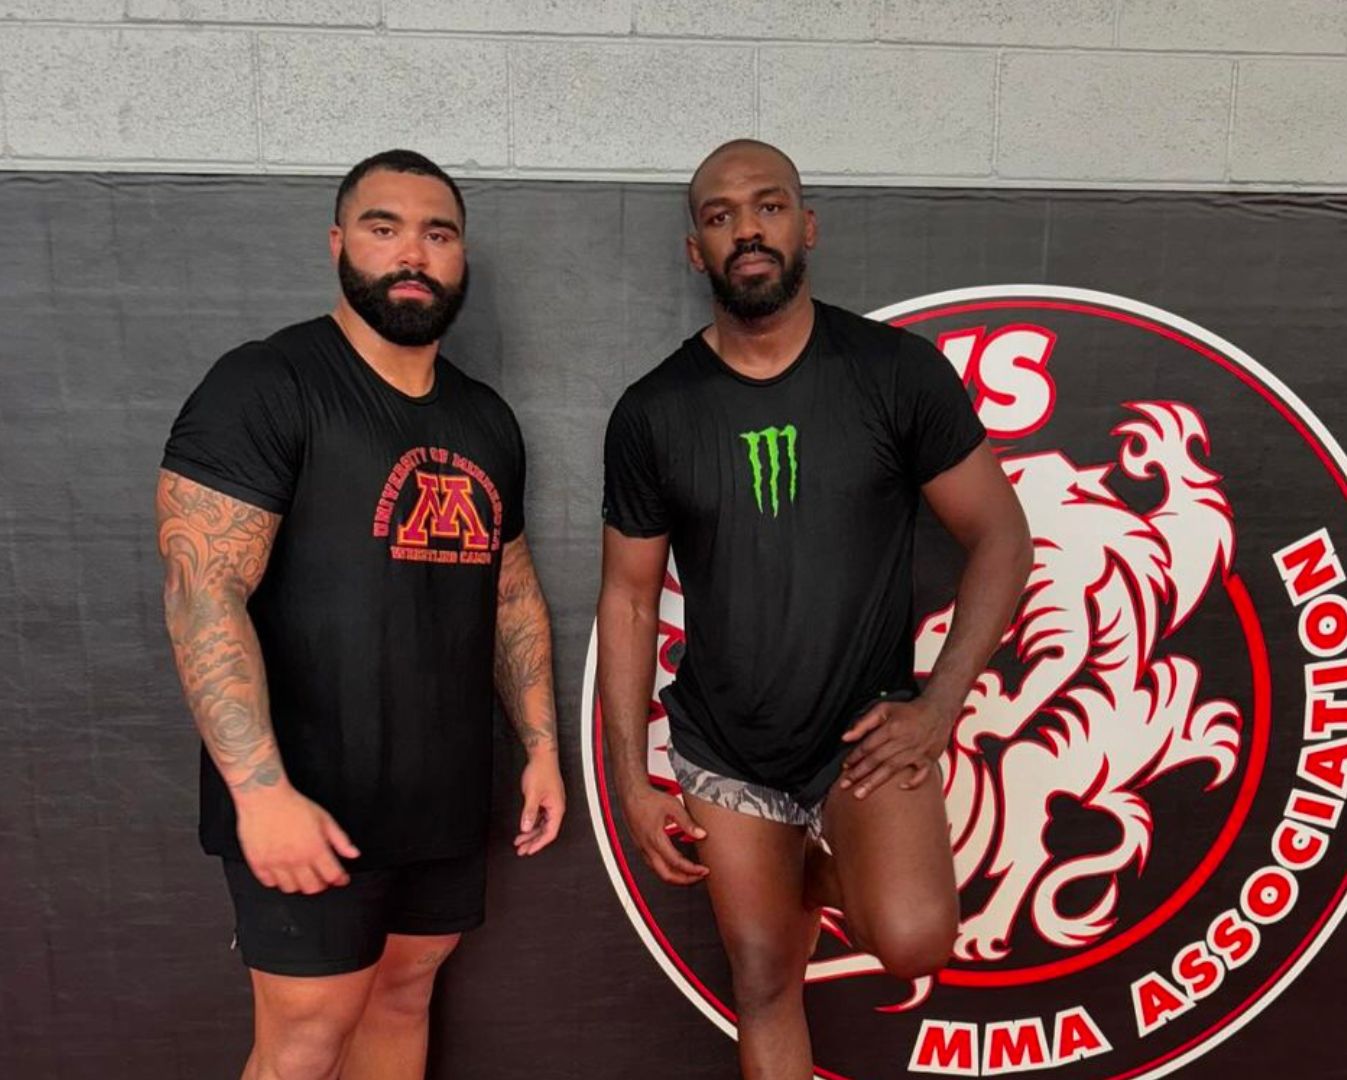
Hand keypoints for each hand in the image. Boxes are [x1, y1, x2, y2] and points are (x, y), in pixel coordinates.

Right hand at [235, 785, 359, 893]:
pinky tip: (282, 872)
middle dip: (321, 885)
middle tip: (322, 878)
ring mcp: (276, 863)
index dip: (339, 879)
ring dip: (299, 885)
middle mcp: (295, 859)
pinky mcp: (258, 863)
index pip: (332, 875)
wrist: (265, 798)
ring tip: (302, 875)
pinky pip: (269, 883)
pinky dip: (277, 881)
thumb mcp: (325, 819)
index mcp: (314, 849)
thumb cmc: (293, 806)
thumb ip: (340, 840)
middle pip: (312, 888)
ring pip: (291, 888)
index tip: (341, 878)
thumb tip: (353, 854)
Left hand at [515, 753, 565, 855]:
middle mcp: (556, 808)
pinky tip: (524, 827)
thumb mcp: (532, 794)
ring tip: (520, 841)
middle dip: (533, 841)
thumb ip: (529, 812)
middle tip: (522, 849)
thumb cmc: (541, 771)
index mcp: (557, 808)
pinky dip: (532, 824)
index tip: (529, 850)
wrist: (542, 756)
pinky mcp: (546, 799)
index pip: (549, 833)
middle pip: (546, 831)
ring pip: (542, 824)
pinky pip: (540, 817)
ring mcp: (551, 804)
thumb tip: (526, 827)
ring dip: (531, 833)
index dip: (539, 844)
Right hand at [620, 787, 708, 885]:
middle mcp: (647, 847)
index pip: (676, 863)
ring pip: (658, 871)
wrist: (631, 794)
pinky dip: (666, 869)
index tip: (703, 870)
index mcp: (656, 839)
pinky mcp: (641, 847)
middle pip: (666, 875)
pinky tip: (675, 865)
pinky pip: (653, 865)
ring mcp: (642, 848)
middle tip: (698, 877)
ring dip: (675, 876)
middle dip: (684, 880)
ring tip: (690, 874)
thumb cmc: (648, 798)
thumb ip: (688, 822)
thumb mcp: (673, 807)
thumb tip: (701, 834)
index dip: (692, 870)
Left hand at [839, 697, 954, 798]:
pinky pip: (922, 774)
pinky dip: (914, 782)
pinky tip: (901, 787)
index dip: (855, 757)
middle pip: (877, 760)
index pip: (868, 746)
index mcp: (891, 728)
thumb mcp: (883, 709)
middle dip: (859, 774)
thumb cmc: (909, 711)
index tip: (845, 767)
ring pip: (892, 769)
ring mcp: (916, 751)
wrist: (937, 710)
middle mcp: (903, 741)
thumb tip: (846, 737)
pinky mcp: (929, 759)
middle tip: (845, 785)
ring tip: (860, 794)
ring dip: (875, 782)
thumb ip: (863, 723)